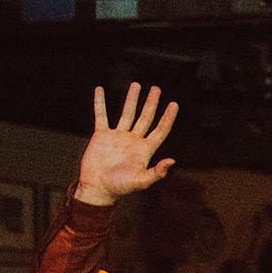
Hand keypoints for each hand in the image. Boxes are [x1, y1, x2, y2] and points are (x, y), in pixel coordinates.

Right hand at [75, 84, 178, 206]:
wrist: (98, 188)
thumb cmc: (120, 187)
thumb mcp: (141, 181)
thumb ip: (157, 172)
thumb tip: (172, 161)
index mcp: (145, 150)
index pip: (160, 130)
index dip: (167, 118)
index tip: (174, 104)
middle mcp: (134, 141)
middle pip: (145, 118)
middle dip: (151, 103)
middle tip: (156, 89)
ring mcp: (118, 136)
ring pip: (127, 113)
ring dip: (131, 99)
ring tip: (136, 85)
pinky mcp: (101, 135)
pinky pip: (101, 115)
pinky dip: (100, 102)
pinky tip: (100, 89)